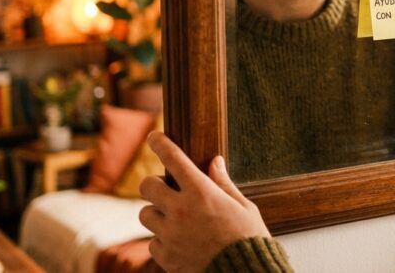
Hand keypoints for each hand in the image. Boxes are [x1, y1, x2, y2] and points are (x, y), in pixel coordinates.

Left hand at [139, 131, 270, 271]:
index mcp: (202, 193)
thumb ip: (224, 184)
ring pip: (145, 214)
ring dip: (157, 213)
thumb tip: (214, 161)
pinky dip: (163, 240)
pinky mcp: (166, 257)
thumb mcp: (244, 207)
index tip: (154, 137)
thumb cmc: (249, 239)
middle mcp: (181, 210)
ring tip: (175, 219)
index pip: (173, 159)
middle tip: (165, 188)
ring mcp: (170, 235)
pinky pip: (153, 242)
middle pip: (147, 186)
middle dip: (154, 184)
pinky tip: (181, 243)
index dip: (160, 143)